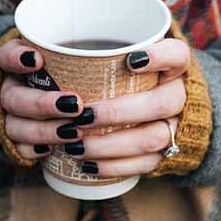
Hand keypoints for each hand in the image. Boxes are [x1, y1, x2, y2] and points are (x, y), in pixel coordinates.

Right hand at [0, 39, 85, 158]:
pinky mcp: (18, 139)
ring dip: (43, 130)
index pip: (7, 56)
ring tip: (73, 132)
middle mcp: (11, 89)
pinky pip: (18, 148)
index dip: (17, 58)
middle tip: (76, 105)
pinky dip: (33, 150)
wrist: (46, 97)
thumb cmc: (70, 72)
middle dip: (42, 103)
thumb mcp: (78, 57)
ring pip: (14, 126)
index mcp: (19, 64)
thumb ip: (94, 53)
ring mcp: (12, 116)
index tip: (38, 60)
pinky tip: (51, 151)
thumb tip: (138, 56)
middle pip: (13, 97)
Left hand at [68, 39, 188, 176]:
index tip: (130, 60)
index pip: (177, 55)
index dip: (159, 57)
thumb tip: (40, 53)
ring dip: (110, 144)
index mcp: (174, 67)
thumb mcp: (125, 59)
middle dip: (118, 112)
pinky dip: (114, 166)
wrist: (165, 111)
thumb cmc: (131, 78)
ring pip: (152, 139)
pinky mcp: (167, 154)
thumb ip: (101, 53)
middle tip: (81, 115)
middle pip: (160, 103)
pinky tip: (88, 165)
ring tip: (75, 146)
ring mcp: (176, 127)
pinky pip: (145, 165)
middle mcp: (180, 96)